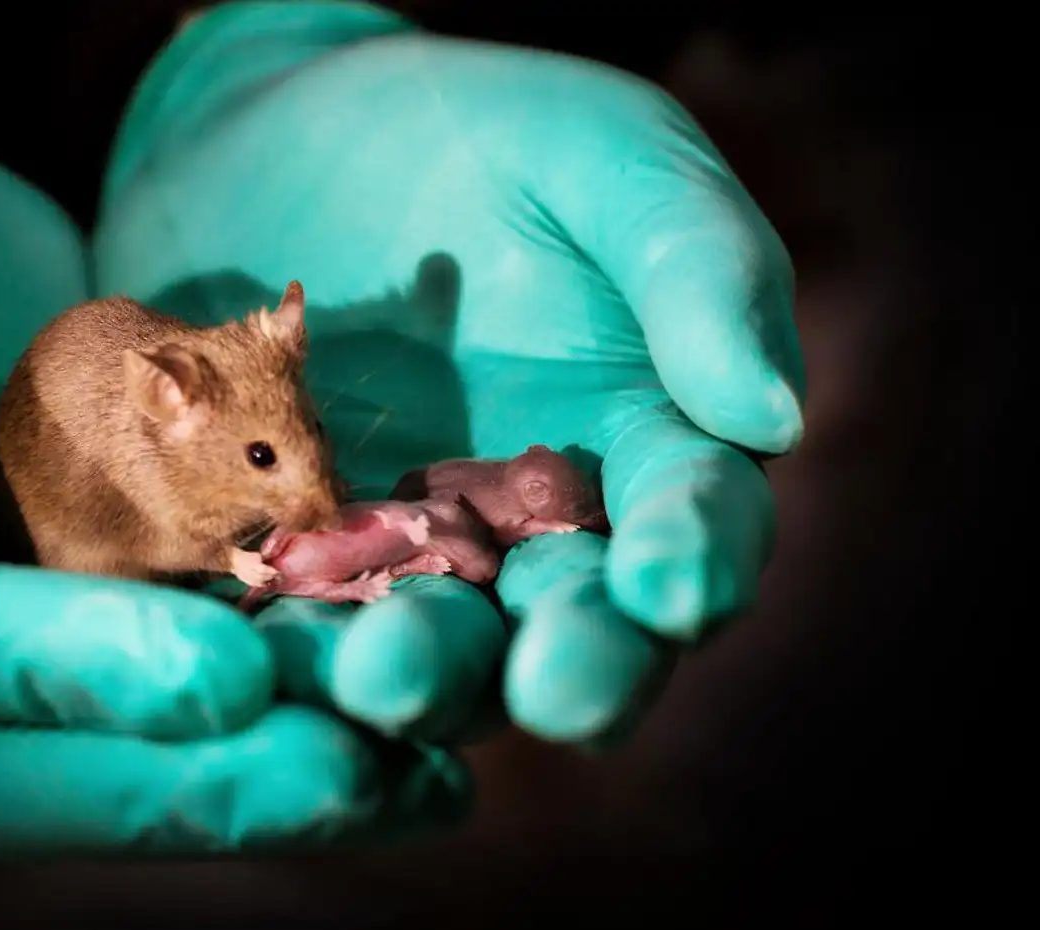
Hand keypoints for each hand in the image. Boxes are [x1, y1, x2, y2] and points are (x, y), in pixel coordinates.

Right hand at [0, 81, 465, 858]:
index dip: (62, 682)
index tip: (224, 677)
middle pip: (13, 778)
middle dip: (185, 786)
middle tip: (350, 777)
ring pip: (102, 769)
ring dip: (253, 782)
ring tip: (409, 780)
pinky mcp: (59, 644)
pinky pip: (162, 704)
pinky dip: (273, 723)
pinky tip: (397, 737)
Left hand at [95, 3, 803, 744]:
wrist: (275, 132)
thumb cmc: (473, 131)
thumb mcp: (602, 159)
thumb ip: (697, 268)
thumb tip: (774, 419)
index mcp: (653, 439)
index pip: (702, 521)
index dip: (698, 559)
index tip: (670, 585)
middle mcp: (546, 529)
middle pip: (583, 628)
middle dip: (574, 666)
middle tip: (549, 688)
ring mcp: (419, 561)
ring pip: (446, 655)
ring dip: (424, 678)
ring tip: (381, 674)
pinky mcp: (303, 566)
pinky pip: (304, 628)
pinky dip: (291, 655)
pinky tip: (265, 660)